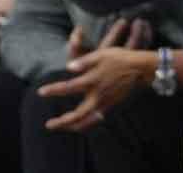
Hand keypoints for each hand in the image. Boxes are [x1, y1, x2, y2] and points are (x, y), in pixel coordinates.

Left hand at [37, 19, 155, 130]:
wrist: (141, 69)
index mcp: (92, 81)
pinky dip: (87, 123)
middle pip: (77, 114)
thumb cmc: (121, 58)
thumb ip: (84, 61)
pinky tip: (82, 123)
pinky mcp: (112, 104)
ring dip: (73, 126)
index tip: (41, 92)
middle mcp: (97, 95)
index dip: (53, 90)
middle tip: (49, 125)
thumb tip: (69, 68)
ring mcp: (105, 102)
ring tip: (64, 128)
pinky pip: (96, 118)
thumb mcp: (102, 54)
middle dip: (62, 121)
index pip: (68, 87)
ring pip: (87, 120)